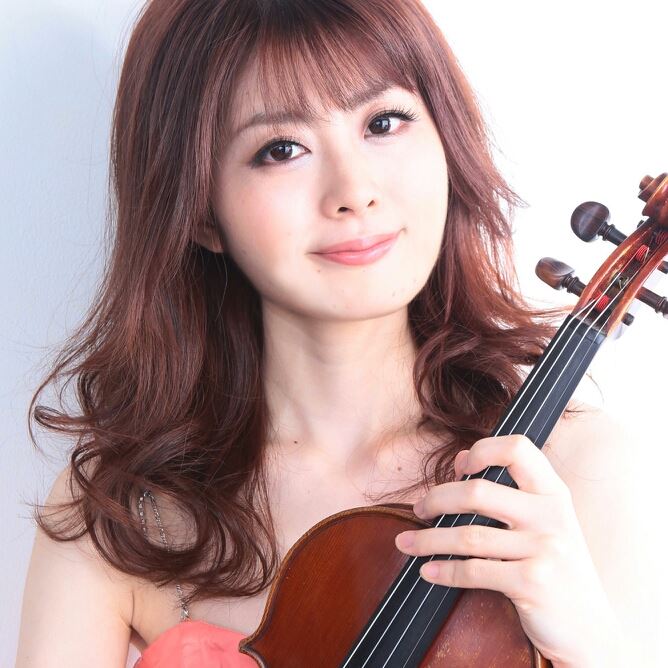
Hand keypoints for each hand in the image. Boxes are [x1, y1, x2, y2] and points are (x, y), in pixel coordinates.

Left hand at [394, 434, 620, 665]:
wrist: (591, 631)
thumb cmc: (557, 570)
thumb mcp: (546, 523)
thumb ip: (511, 491)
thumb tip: (460, 460)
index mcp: (554, 493)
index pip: (518, 448)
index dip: (482, 450)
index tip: (459, 467)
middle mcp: (551, 515)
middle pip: (477, 491)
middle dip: (437, 499)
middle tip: (419, 509)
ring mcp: (544, 549)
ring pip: (468, 534)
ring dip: (428, 539)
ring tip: (407, 542)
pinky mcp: (532, 582)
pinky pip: (473, 570)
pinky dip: (444, 570)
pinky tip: (427, 571)